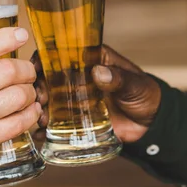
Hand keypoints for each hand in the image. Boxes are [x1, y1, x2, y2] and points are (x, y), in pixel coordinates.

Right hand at [0, 27, 39, 186]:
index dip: (6, 38)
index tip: (20, 34)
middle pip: (7, 71)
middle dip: (25, 68)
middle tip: (27, 71)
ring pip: (18, 96)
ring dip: (30, 92)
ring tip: (28, 92)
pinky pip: (18, 123)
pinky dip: (30, 115)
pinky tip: (30, 111)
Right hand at [33, 45, 160, 143]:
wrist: (151, 124)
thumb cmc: (146, 95)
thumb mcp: (135, 84)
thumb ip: (119, 78)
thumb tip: (99, 72)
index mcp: (91, 60)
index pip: (62, 53)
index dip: (44, 58)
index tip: (35, 68)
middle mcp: (78, 78)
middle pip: (49, 78)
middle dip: (39, 87)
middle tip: (40, 99)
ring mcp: (75, 99)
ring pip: (48, 100)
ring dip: (39, 107)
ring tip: (41, 118)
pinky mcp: (76, 120)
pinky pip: (56, 121)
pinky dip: (45, 127)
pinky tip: (40, 133)